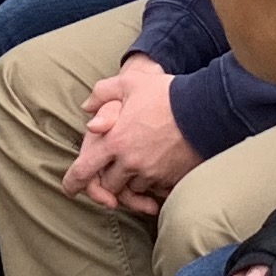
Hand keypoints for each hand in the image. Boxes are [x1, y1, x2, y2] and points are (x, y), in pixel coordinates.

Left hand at [61, 55, 203, 215]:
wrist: (205, 109)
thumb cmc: (166, 94)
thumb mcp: (130, 84)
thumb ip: (102, 94)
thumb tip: (87, 109)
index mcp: (114, 141)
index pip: (84, 170)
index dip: (73, 182)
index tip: (70, 189)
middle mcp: (130, 162)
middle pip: (110, 185)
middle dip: (109, 180)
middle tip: (113, 171)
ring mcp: (152, 173)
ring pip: (133, 189)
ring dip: (132, 182)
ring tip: (139, 165)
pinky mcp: (172, 179)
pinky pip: (156, 191)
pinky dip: (153, 185)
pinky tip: (158, 170)